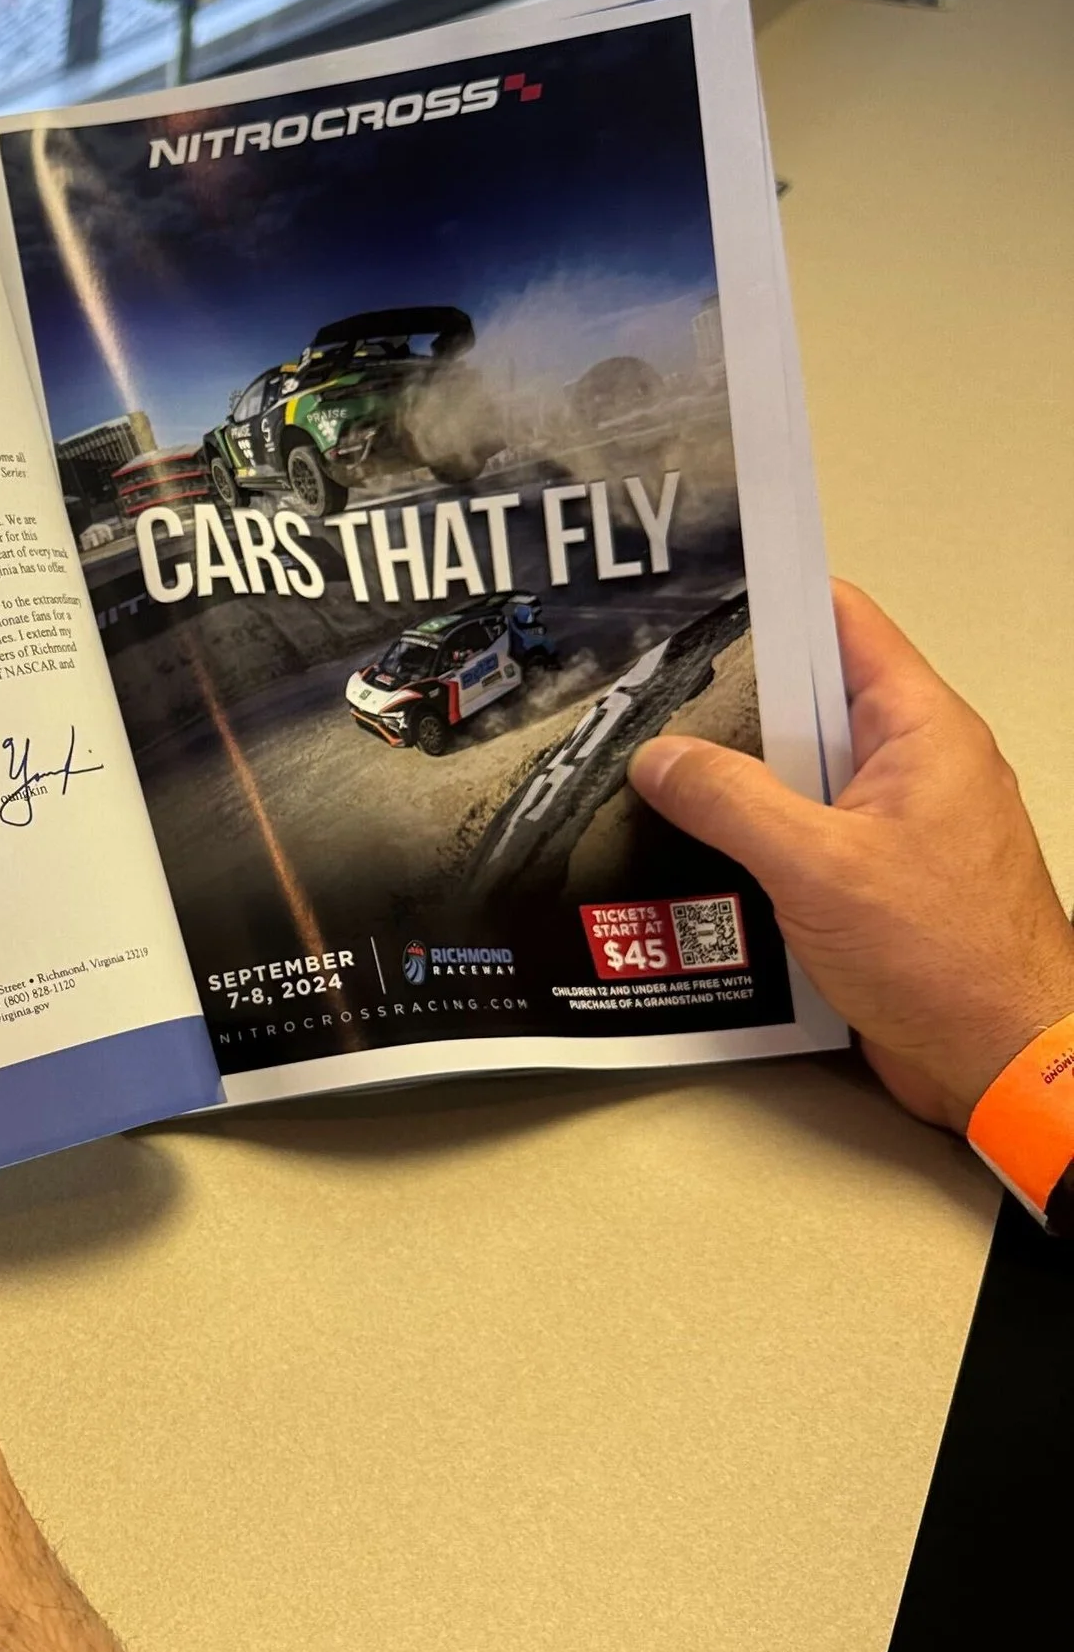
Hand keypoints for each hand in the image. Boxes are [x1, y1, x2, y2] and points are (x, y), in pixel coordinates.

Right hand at [630, 582, 1073, 1126]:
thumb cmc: (951, 959)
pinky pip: (805, 838)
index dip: (774, 599)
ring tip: (655, 773)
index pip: (844, 625)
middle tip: (648, 692)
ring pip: (802, 775)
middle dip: (731, 699)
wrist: (1003, 1061)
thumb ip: (731, 800)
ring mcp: (898, 826)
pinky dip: (755, 840)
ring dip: (737, 781)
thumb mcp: (818, 865)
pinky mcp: (878, 884)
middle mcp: (917, 767)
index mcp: (922, 731)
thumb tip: (663, 758)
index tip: (701, 590)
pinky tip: (698, 854)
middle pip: (810, 701)